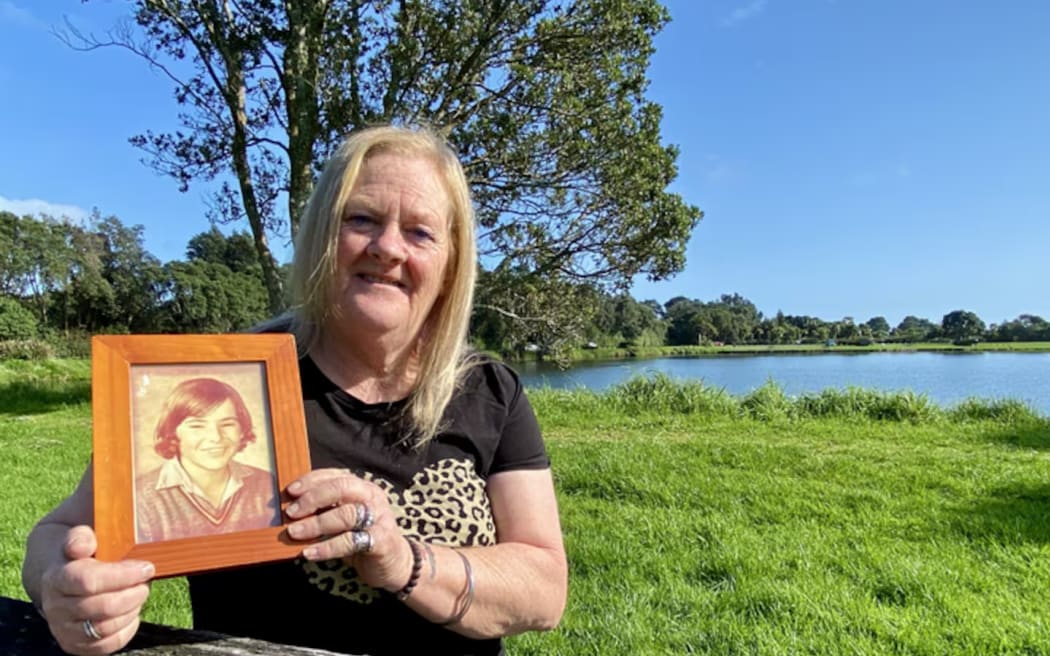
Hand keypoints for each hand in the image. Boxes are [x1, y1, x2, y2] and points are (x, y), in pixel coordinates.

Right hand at [39, 525, 153, 654]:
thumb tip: (83, 546)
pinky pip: (107, 644)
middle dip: (133, 594)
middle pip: (103, 606)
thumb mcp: (81, 538)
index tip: (147, 567)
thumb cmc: (83, 555)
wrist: (63, 578)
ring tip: (139, 593)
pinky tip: (132, 611)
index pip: (89, 581)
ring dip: (131, 609)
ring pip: (106, 627)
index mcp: (56, 578)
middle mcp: (55, 607)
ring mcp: (63, 629)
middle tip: (146, 582)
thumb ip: (81, 537)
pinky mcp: (75, 645)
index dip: (123, 576)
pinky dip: (127, 628)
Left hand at [285, 468, 412, 592]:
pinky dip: (327, 547)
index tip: (289, 492)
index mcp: (362, 488)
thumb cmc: (362, 538)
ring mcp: (379, 518)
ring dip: (316, 524)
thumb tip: (289, 510)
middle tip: (291, 513)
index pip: (335, 476)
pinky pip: (351, 541)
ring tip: (294, 533)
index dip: (311, 481)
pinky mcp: (382, 540)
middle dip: (313, 498)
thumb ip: (324, 511)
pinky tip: (309, 553)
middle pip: (342, 488)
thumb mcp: (343, 521)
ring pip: (346, 514)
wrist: (394, 564)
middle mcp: (373, 498)